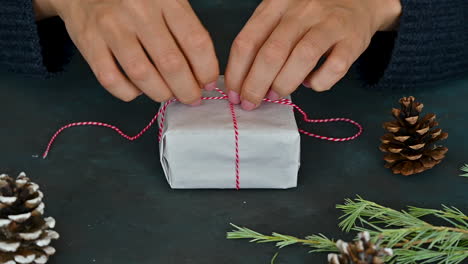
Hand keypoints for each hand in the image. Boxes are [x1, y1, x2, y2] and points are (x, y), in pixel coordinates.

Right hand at [35, 0, 218, 103]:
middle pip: (171, 63)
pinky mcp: (89, 41)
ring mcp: (111, 26)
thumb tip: (201, 73)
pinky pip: (111, 79)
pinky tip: (137, 90)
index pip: (196, 41)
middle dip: (186, 90)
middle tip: (191, 97)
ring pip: (142, 75)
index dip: (206, 70)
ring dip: (160, 93)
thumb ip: (184, 31)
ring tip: (166, 94)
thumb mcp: (166, 1)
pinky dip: (128, 92)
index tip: (207, 83)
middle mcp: (138, 10)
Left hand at [225, 0, 400, 109]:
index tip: (233, 94)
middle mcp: (302, 10)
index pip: (247, 41)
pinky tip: (312, 84)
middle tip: (250, 102)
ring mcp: (329, 24)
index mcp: (277, 4)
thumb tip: (243, 82)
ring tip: (276, 95)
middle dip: (256, 85)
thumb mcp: (281, 16)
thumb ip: (263, 40)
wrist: (359, 0)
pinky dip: (319, 82)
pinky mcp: (353, 40)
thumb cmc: (311, 14)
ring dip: (284, 84)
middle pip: (272, 52)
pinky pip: (334, 68)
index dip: (236, 72)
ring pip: (302, 58)